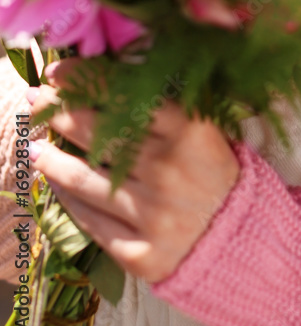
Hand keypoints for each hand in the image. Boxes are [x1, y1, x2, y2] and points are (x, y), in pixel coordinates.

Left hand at [26, 60, 240, 282]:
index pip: (126, 94)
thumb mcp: (201, 128)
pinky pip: (90, 221)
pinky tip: (56, 184)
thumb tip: (102, 77)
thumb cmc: (213, 172)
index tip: (59, 72)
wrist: (240, 238)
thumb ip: (161, 103)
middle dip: (60, 112)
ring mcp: (152, 214)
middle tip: (38, 101)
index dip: (86, 80)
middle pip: (98, 133)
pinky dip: (67, 199)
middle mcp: (168, 170)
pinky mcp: (139, 252)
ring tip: (34, 146)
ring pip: (83, 179)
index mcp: (189, 130)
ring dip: (50, 159)